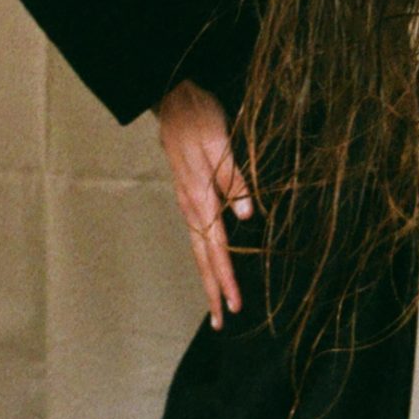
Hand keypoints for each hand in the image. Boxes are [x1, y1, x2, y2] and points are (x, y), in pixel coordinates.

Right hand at [155, 80, 251, 328]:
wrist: (173, 97)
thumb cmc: (198, 116)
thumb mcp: (219, 143)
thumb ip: (233, 179)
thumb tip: (245, 215)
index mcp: (199, 198)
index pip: (215, 249)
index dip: (226, 279)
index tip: (235, 305)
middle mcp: (191, 206)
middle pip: (202, 258)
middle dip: (212, 291)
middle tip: (221, 322)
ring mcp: (187, 201)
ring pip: (198, 249)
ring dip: (208, 277)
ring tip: (217, 303)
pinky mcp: (189, 194)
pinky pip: (198, 234)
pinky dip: (205, 256)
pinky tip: (211, 263)